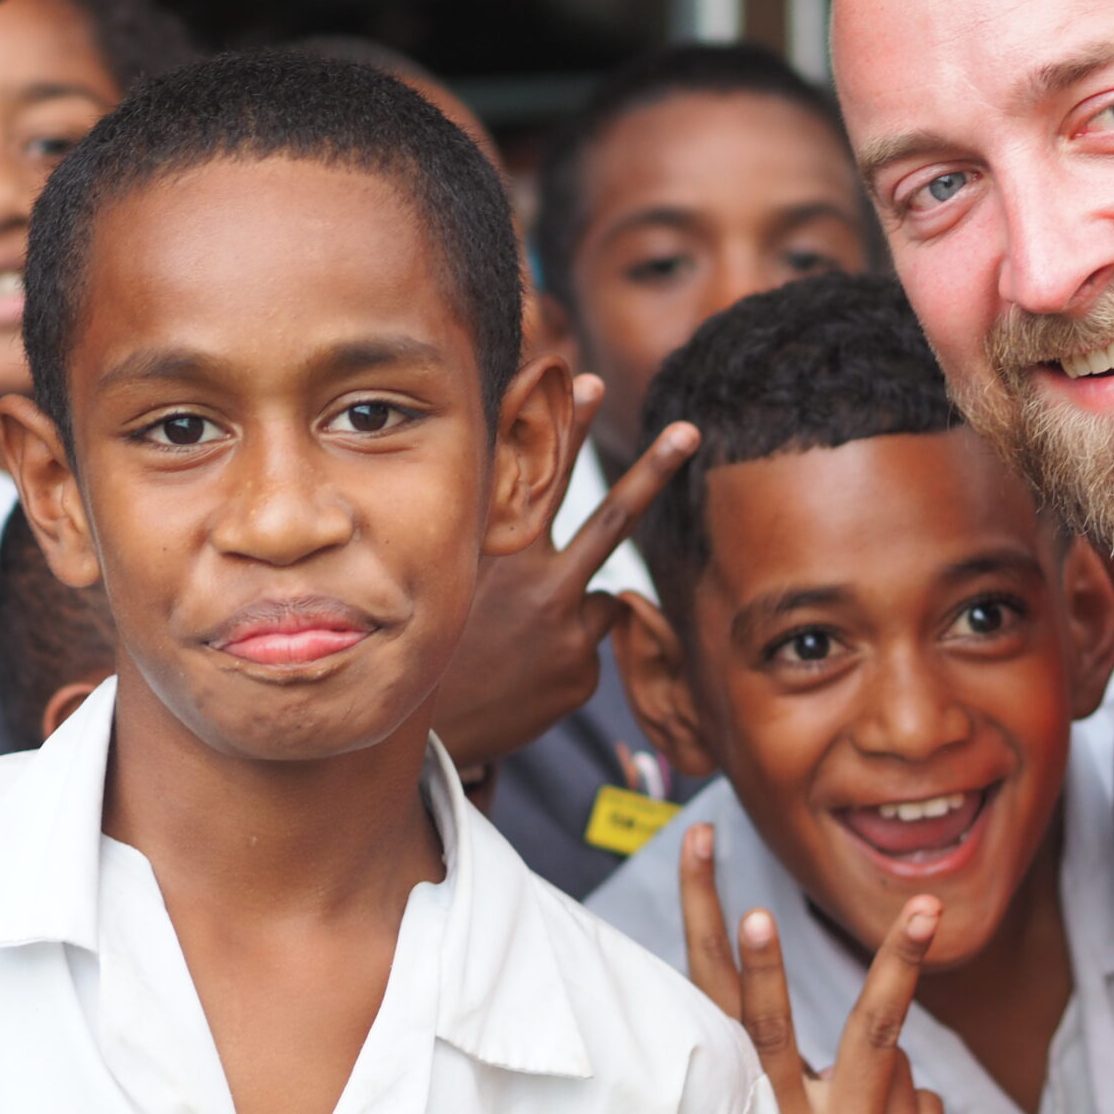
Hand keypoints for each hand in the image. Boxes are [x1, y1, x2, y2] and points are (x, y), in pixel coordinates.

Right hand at [432, 375, 697, 768]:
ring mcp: (566, 625)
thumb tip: (528, 512)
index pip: (536, 478)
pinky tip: (528, 680)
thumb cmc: (438, 645)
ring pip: (605, 598)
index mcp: (498, 552)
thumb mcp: (453, 580)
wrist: (425, 734)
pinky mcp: (583, 669)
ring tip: (550, 623)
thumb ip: (495, 545)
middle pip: (609, 517)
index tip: (585, 379)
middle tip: (688, 431)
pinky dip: (566, 659)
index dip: (561, 427)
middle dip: (652, 471)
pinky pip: (590, 650)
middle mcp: (536, 581)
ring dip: (583, 610)